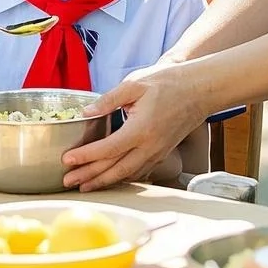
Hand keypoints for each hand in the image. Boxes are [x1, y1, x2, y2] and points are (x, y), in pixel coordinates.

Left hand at [61, 63, 202, 190]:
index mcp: (140, 129)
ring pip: (127, 175)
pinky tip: (111, 179)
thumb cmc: (168, 82)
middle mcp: (150, 147)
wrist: (199, 89)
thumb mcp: (134, 84)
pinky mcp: (162, 153)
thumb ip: (108, 100)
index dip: (85, 157)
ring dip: (104, 182)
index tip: (67, 161)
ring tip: (85, 186)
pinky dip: (122, 178)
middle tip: (68, 182)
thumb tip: (87, 113)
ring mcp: (157, 153)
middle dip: (89, 177)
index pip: (107, 149)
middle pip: (115, 169)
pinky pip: (139, 172)